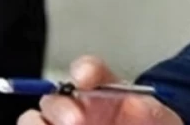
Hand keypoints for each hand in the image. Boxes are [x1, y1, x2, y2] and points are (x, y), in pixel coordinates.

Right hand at [17, 56, 181, 124]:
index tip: (86, 77)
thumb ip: (151, 111)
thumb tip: (142, 105)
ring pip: (32, 120)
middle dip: (61, 108)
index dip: (85, 70)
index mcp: (101, 91)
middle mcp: (76, 108)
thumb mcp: (156, 117)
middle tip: (75, 121)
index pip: (89, 71)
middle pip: (54, 99)